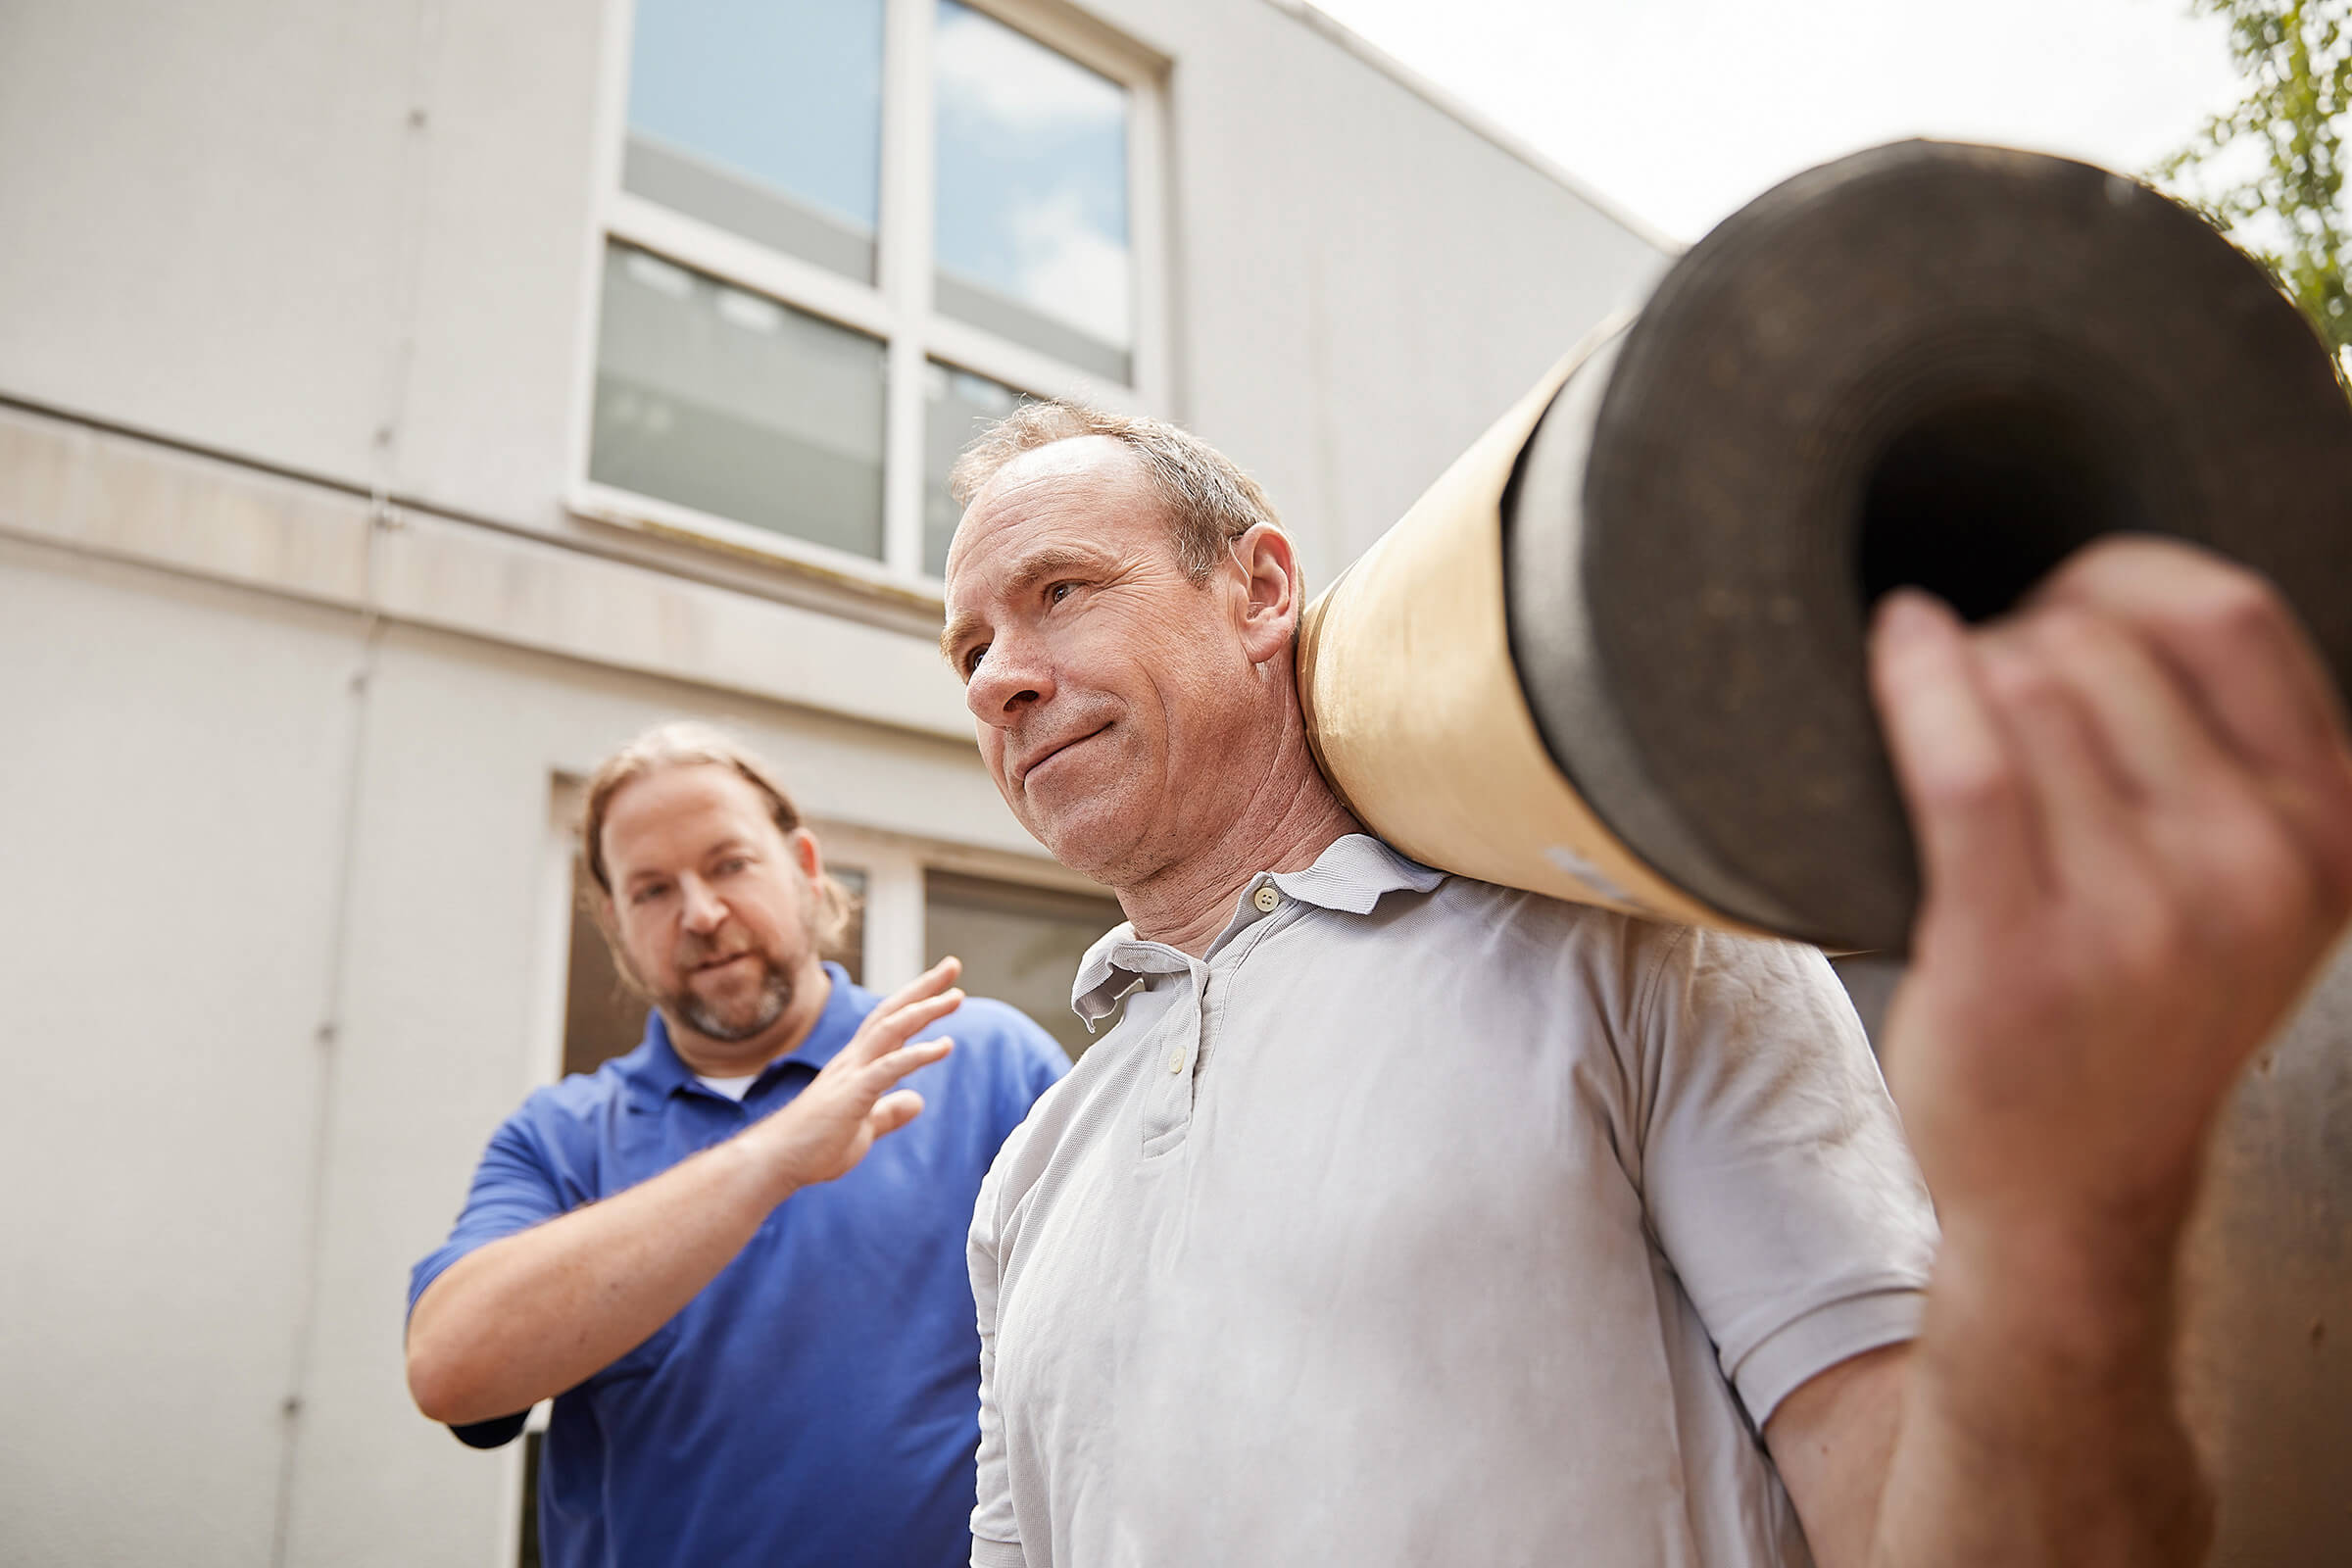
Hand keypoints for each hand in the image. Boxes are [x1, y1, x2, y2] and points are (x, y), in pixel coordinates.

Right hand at [741, 958, 965, 1192]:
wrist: (776, 1161)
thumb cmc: (813, 1147)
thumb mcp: (863, 1129)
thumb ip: (888, 1113)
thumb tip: (917, 1102)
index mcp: (855, 1066)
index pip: (889, 1022)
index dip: (916, 1001)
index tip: (945, 987)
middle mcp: (853, 1060)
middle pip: (892, 1012)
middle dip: (924, 987)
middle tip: (953, 965)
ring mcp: (851, 1074)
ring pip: (891, 1029)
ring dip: (925, 1009)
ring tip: (955, 997)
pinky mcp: (852, 1094)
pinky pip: (889, 1067)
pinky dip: (918, 1054)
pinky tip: (945, 1046)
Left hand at [1868, 539, 2351, 1255]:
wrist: (2075, 1192)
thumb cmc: (2136, 1015)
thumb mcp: (2245, 886)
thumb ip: (2226, 758)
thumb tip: (2117, 588)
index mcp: (2324, 831)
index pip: (2231, 615)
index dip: (2123, 578)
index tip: (2061, 598)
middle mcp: (2252, 867)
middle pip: (2101, 645)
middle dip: (2022, 638)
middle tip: (1980, 697)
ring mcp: (2142, 916)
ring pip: (2023, 687)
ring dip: (1962, 675)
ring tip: (1945, 727)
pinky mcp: (2021, 953)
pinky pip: (1962, 763)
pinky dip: (1917, 680)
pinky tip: (1898, 648)